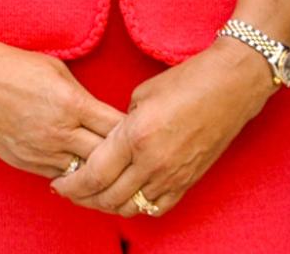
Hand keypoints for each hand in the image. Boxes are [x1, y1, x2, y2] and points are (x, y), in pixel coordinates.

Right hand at [0, 41, 123, 179]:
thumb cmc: (15, 65)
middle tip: (132, 154)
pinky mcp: (23, 163)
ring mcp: (40, 152)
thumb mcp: (58, 70)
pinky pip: (58, 176)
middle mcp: (59, 133)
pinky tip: (81, 168)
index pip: (117, 128)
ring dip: (97, 171)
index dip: (132, 131)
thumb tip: (103, 114)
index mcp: (72, 104)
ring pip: (83, 175)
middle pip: (105, 158)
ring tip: (111, 168)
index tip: (140, 129)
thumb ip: (83, 96)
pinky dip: (72, 173)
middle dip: (120, 156)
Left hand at [52, 37, 272, 219]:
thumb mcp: (142, 95)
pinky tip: (127, 196)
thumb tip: (108, 143)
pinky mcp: (189, 181)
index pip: (93, 175)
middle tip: (70, 191)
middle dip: (83, 198)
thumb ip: (120, 125)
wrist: (230, 85)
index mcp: (136, 135)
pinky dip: (137, 206)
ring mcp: (173, 175)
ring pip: (130, 207)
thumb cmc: (186, 81)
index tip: (59, 183)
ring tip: (94, 194)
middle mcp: (153, 162)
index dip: (71, 185)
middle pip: (107, 197)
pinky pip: (156, 207)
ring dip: (107, 204)